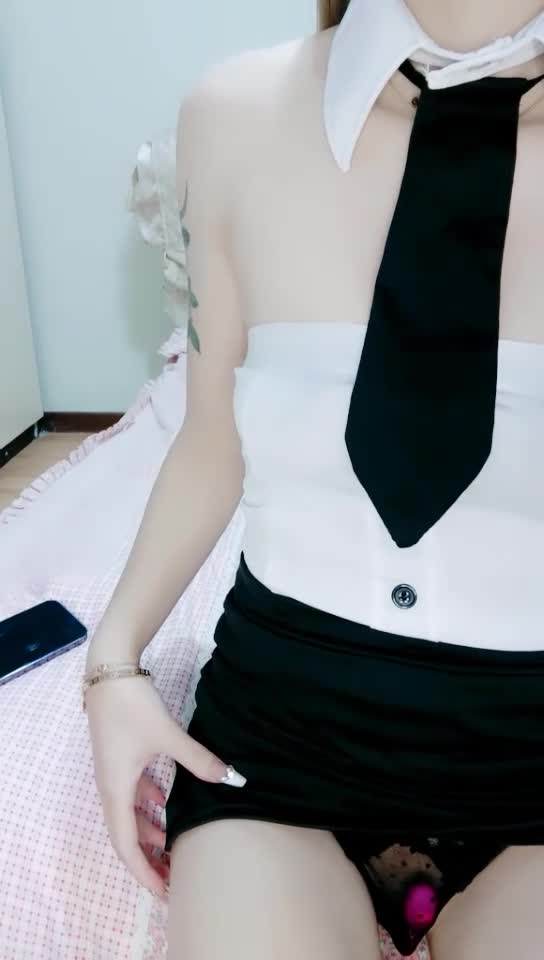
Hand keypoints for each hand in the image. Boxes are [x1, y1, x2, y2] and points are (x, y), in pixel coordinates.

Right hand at [85, 673, 245, 899]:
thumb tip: (232, 778)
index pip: (125, 845)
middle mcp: (111, 787)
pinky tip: (165, 805)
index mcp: (116, 789)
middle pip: (126, 836)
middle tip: (172, 880)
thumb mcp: (167, 734)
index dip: (143, 872)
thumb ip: (199, 758)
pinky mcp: (121, 758)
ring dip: (149, 833)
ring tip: (173, 849)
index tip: (163, 892)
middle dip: (148, 860)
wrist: (109, 671)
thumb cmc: (132, 706)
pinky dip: (148, 806)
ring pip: (129, 815)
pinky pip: (133, 794)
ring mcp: (115, 773)